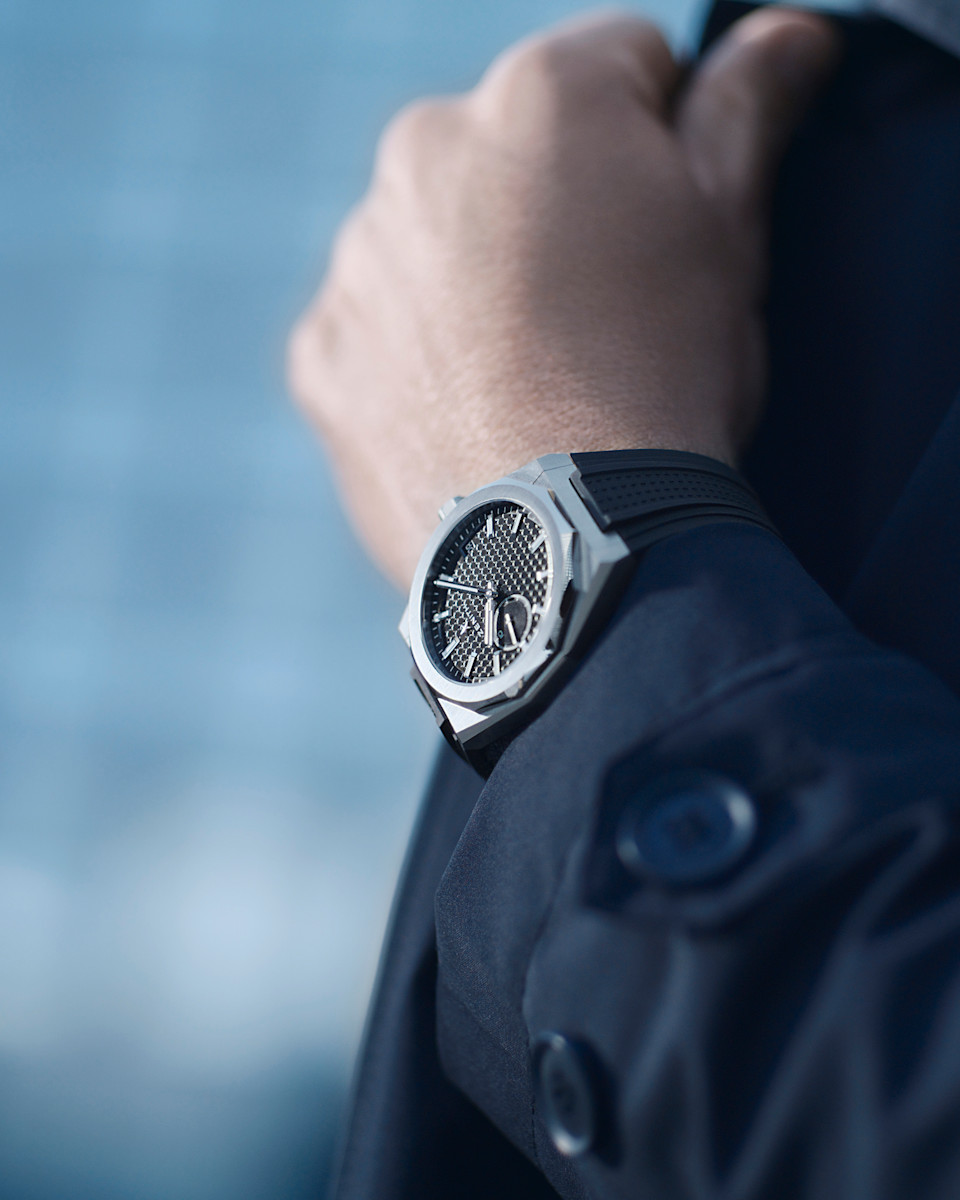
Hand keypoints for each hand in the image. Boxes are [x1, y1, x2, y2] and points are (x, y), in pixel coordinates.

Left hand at [288, 7, 838, 587]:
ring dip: (475, 286)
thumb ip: (746, 110)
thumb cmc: (666, 379)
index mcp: (539, 98)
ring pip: (430, 243)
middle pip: (508, 154)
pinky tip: (469, 418)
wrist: (569, 546)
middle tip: (602, 318)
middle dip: (554, 210)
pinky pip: (373, 334)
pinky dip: (413, 364)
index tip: (671, 225)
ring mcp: (359, 261)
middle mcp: (422, 152)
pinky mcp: (322, 357)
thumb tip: (787, 31)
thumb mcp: (730, 236)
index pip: (622, 64)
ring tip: (534, 380)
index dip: (665, 140)